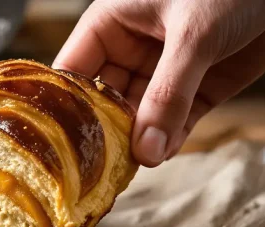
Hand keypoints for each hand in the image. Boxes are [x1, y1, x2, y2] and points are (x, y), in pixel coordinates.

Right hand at [53, 0, 264, 166]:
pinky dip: (171, 139)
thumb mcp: (193, 36)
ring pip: (141, 115)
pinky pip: (176, 120)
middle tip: (103, 163)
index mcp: (112, 24)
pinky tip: (163, 152)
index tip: (65, 143)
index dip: (66, 106)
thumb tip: (144, 151)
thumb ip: (168, 94)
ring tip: (136, 163)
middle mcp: (132, 48)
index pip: (73, 72)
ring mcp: (165, 69)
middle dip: (105, 131)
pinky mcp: (198, 86)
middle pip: (104, 100)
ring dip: (140, 140)